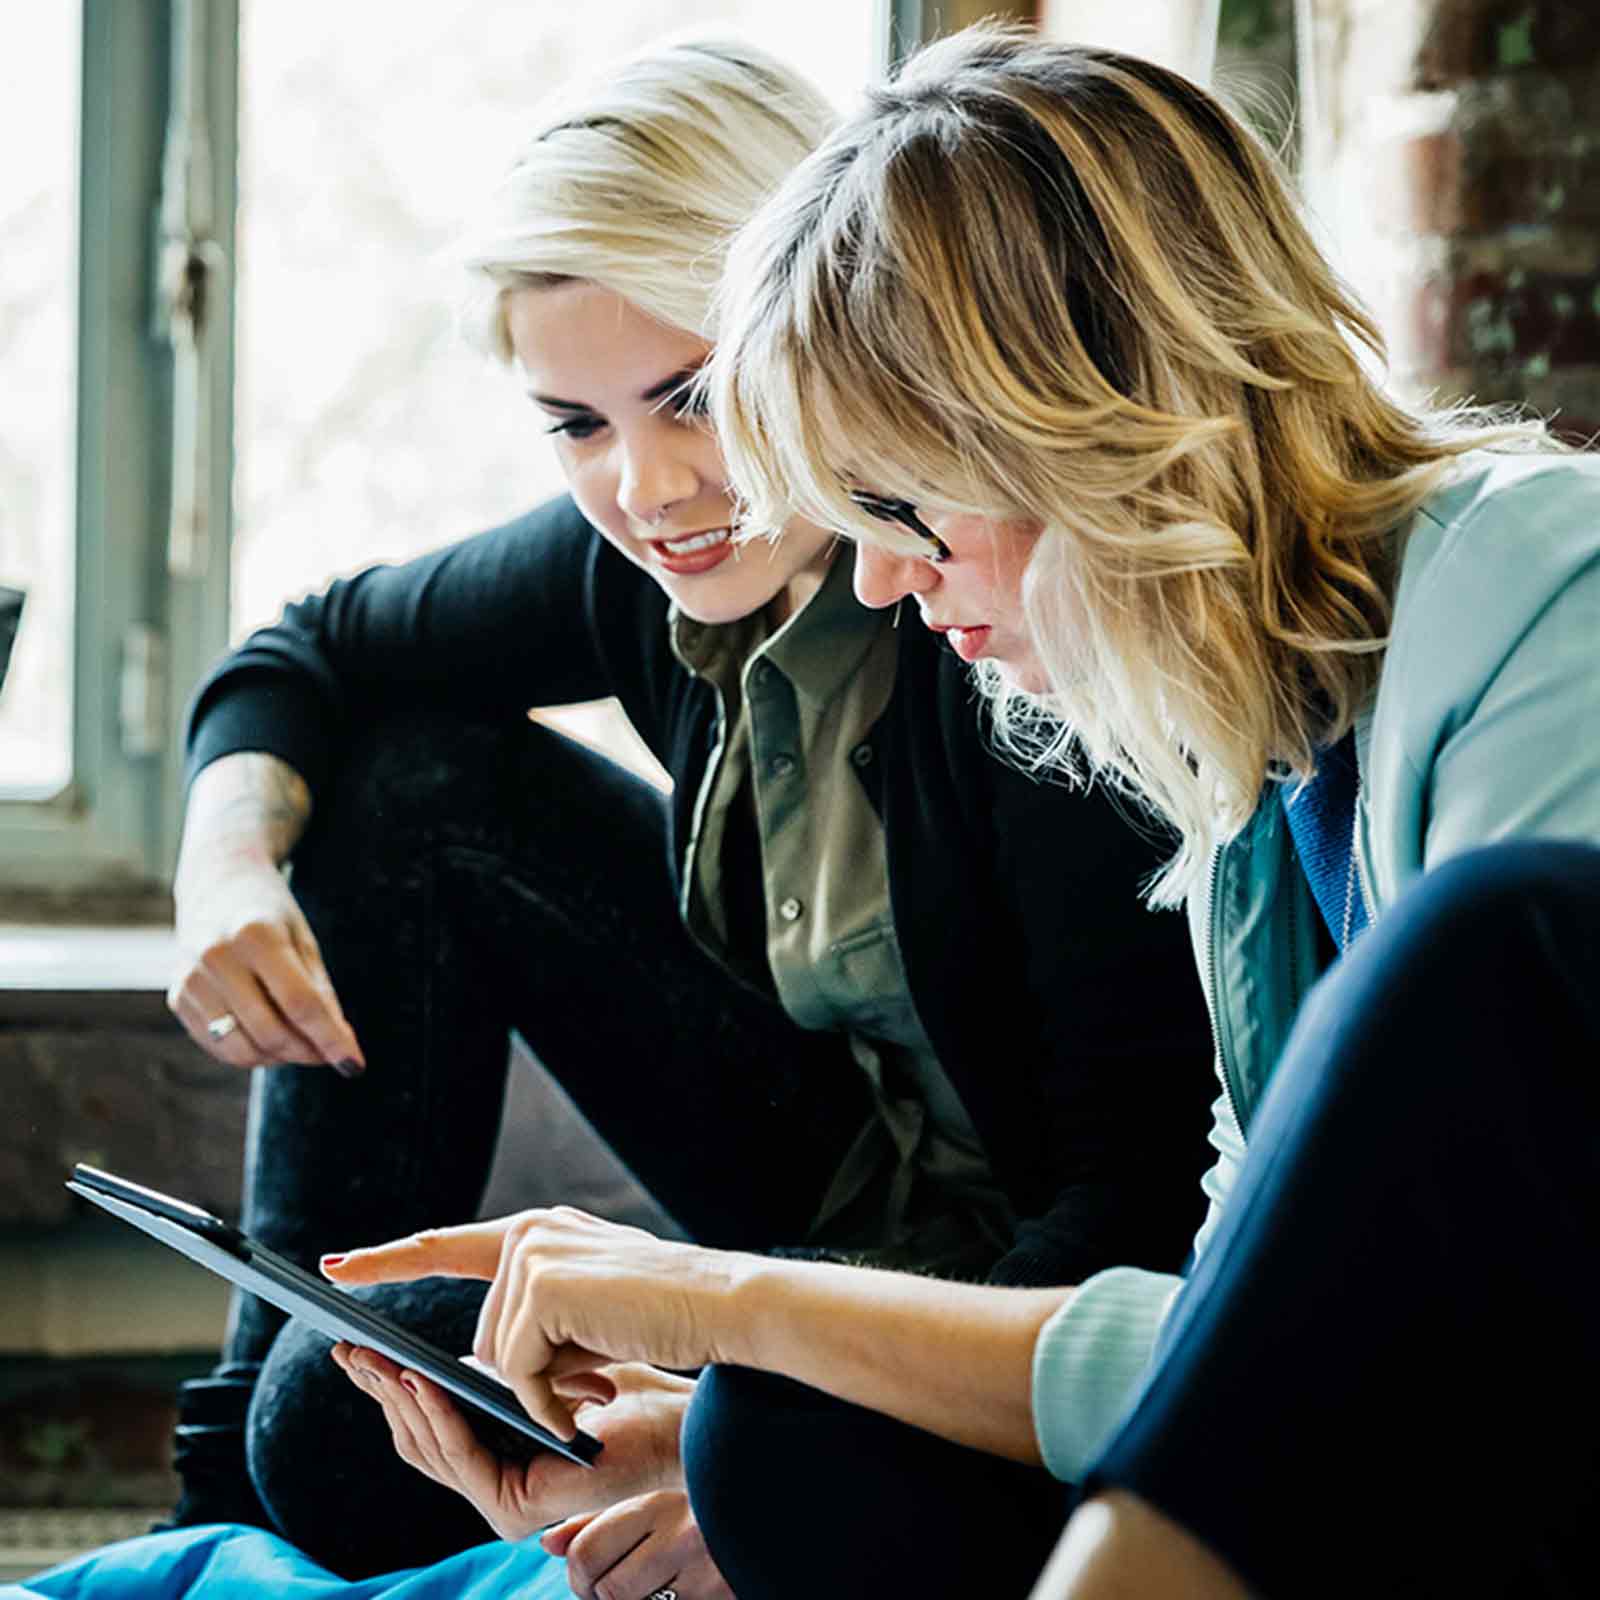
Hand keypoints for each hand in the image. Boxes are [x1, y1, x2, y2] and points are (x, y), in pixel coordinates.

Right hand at [169, 751, 362, 1072]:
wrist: (216, 884)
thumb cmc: (271, 913)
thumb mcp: (304, 940)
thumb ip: (320, 992)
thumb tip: (339, 1046)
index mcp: (256, 935)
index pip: (300, 1004)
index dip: (331, 1039)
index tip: (355, 1065)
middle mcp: (216, 957)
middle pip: (270, 1031)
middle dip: (307, 1052)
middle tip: (329, 1052)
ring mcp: (191, 979)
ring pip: (241, 1049)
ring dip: (279, 1059)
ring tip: (300, 1045)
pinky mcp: (176, 997)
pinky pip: (218, 1047)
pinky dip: (251, 1053)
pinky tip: (269, 1039)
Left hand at [322, 1208, 750, 1439]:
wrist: (724, 1301)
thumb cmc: (670, 1310)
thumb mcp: (589, 1307)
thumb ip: (538, 1313)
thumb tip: (485, 1360)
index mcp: (539, 1229)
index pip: (447, 1244)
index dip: (389, 1257)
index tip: (336, 1268)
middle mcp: (528, 1231)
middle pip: (486, 1333)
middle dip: (526, 1373)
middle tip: (595, 1370)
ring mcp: (531, 1254)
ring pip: (499, 1355)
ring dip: (545, 1385)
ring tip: (607, 1369)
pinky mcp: (539, 1288)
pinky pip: (517, 1371)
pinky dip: (550, 1398)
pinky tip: (596, 1388)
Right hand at [331, 1346, 693, 1539]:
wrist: (672, 1417)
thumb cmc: (623, 1386)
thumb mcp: (540, 1368)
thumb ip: (498, 1372)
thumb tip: (452, 1354)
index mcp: (491, 1450)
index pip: (424, 1420)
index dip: (387, 1383)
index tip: (353, 1342)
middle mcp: (489, 1481)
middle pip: (415, 1435)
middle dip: (380, 1388)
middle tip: (347, 1348)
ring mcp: (497, 1501)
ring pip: (431, 1446)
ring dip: (401, 1399)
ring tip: (377, 1358)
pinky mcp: (511, 1510)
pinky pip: (463, 1458)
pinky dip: (441, 1416)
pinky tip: (424, 1379)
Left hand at [543, 1490, 733, 1599]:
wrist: (766, 1514)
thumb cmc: (697, 1510)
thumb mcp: (649, 1504)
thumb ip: (597, 1522)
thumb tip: (548, 1544)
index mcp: (658, 1506)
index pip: (586, 1553)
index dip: (579, 1571)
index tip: (590, 1571)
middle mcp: (681, 1539)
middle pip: (606, 1591)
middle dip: (602, 1594)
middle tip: (622, 1581)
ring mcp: (703, 1578)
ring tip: (653, 1584)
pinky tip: (674, 1592)